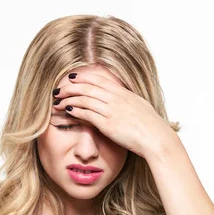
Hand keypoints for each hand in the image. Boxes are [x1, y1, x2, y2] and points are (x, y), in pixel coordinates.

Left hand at [52, 71, 175, 158]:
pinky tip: (67, 111)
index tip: (71, 77)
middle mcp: (116, 98)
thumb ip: (126, 99)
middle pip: (87, 87)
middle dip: (70, 87)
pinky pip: (87, 114)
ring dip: (68, 99)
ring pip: (84, 99)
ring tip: (57, 102)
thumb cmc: (149, 125)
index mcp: (123, 92)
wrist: (155, 138)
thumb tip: (121, 97)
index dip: (83, 77)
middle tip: (58, 89)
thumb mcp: (138, 106)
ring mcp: (111, 110)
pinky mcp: (108, 124)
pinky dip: (75, 111)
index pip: (98, 79)